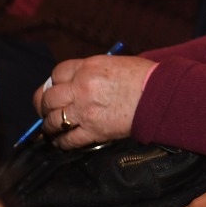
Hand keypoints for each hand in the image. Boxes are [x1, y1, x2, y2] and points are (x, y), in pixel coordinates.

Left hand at [34, 54, 155, 148]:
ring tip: (52, 129)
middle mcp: (82, 88)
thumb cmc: (144, 77)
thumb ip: (92, 71)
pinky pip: (68, 140)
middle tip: (47, 111)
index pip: (56, 73)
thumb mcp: (115, 64)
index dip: (52, 83)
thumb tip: (76, 81)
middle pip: (48, 98)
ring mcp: (85, 110)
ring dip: (50, 126)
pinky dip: (62, 143)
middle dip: (44, 106)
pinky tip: (62, 142)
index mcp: (88, 67)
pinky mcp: (93, 130)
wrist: (160, 96)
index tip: (54, 89)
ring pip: (53, 120)